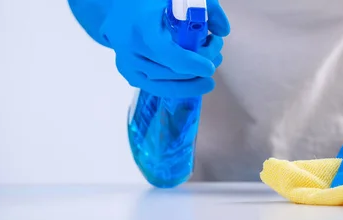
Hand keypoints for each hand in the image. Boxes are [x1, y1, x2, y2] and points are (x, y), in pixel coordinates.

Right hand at [100, 0, 229, 97]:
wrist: (120, 6)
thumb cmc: (152, 0)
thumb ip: (207, 8)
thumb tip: (223, 30)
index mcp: (141, 24)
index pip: (166, 52)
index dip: (190, 63)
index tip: (210, 68)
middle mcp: (129, 47)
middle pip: (169, 70)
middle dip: (197, 69)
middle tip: (217, 56)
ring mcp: (126, 63)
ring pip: (163, 84)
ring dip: (190, 80)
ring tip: (208, 66)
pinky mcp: (128, 73)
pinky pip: (156, 88)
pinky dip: (178, 87)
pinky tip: (194, 81)